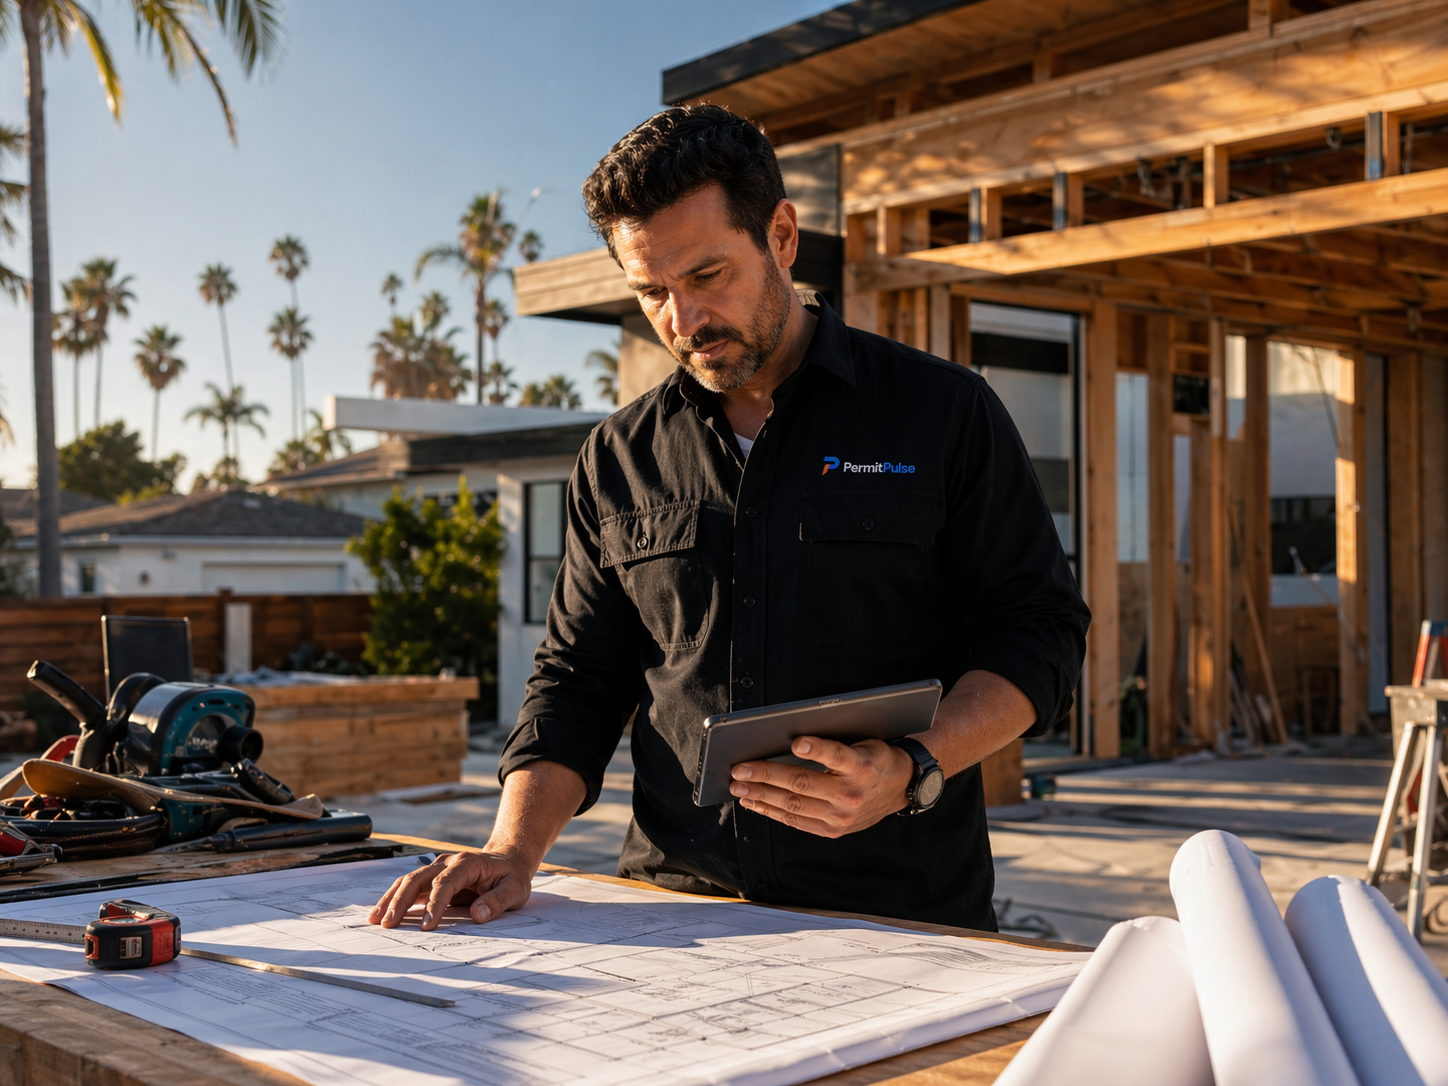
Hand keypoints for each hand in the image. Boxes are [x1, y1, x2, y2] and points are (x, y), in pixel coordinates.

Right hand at [367, 850, 532, 930]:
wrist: (507, 861)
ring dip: (391, 899)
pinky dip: (394, 898)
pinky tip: (382, 912)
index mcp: (468, 863)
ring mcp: (437, 867)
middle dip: (402, 901)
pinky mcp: (432, 877)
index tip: (427, 926)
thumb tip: (478, 915)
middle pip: (418, 879)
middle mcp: (448, 862)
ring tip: (376, 919)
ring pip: (408, 880)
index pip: (446, 883)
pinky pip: (409, 886)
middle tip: (389, 924)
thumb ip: (498, 901)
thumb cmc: (511, 877)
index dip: (435, 904)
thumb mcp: (516, 889)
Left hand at [728, 736, 913, 838]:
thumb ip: (832, 743)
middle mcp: (852, 794)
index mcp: (863, 767)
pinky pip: (796, 821)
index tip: (796, 742)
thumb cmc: (874, 757)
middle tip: (739, 768)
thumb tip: (788, 741)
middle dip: (766, 775)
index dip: (817, 749)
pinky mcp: (833, 830)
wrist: (900, 788)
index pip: (837, 755)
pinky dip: (771, 810)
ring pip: (794, 805)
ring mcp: (842, 817)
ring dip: (761, 795)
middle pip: (803, 783)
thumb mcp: (863, 742)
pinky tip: (754, 801)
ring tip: (739, 785)